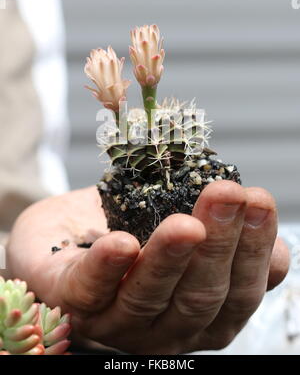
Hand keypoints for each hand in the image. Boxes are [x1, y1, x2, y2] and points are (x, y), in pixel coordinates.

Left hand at [7, 182, 288, 353]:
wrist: (59, 238)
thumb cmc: (129, 229)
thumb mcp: (180, 230)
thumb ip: (224, 243)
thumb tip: (277, 248)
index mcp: (199, 314)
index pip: (239, 292)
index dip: (254, 249)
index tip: (258, 201)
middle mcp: (164, 327)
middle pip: (200, 297)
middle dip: (219, 244)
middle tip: (228, 195)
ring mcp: (116, 321)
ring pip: (149, 298)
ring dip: (170, 258)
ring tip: (186, 223)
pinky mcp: (72, 303)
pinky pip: (90, 290)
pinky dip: (108, 267)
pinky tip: (123, 243)